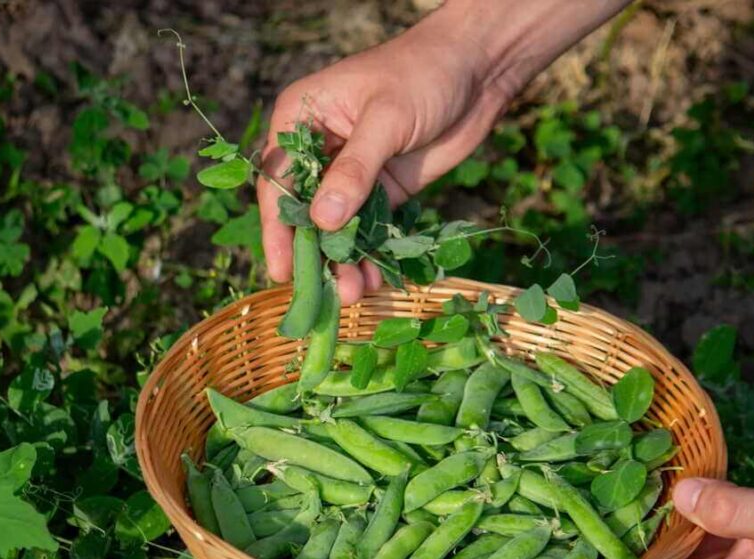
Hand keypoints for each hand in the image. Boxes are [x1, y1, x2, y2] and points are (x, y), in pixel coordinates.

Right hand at [257, 0, 633, 303]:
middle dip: (315, 253)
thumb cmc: (422, 74)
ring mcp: (352, 174)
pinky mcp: (383, 190)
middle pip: (304, 212)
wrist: (477, 70)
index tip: (282, 269)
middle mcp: (319, 150)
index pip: (277, 182)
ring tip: (355, 293)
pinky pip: (369, 230)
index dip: (277, 228)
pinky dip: (371, 255)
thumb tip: (323, 221)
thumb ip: (355, 171)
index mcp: (301, 119)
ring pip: (337, 227)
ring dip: (344, 261)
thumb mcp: (385, 119)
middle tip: (325, 292)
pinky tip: (377, 280)